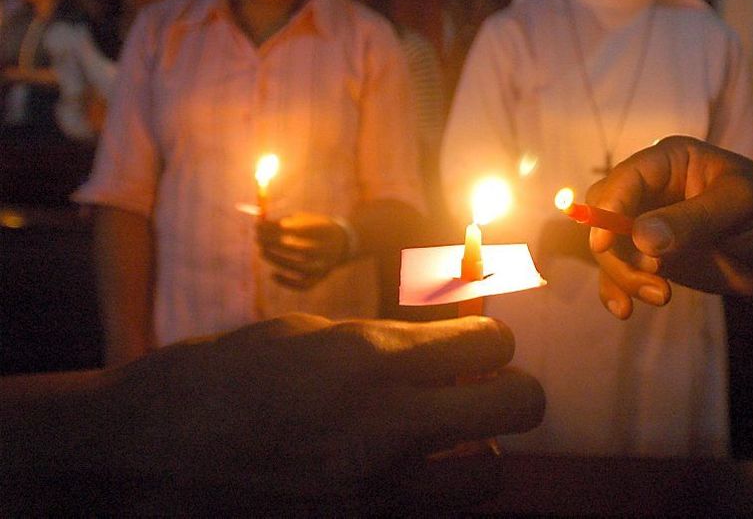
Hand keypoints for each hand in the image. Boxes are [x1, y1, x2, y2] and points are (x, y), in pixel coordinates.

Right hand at [97, 314, 543, 498]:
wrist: (148, 453)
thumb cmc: (222, 376)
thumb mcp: (311, 335)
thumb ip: (387, 344)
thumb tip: (445, 348)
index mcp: (373, 361)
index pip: (492, 342)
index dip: (491, 338)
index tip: (475, 343)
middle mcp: (389, 425)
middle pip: (520, 405)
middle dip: (511, 388)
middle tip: (480, 386)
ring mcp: (378, 489)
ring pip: (489, 476)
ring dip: (478, 451)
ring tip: (443, 438)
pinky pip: (432, 513)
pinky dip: (430, 491)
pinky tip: (400, 473)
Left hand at [257, 211, 350, 289]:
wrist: (342, 244)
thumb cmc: (317, 228)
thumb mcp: (305, 219)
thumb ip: (285, 221)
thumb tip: (259, 224)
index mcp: (321, 231)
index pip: (294, 229)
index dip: (273, 228)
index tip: (258, 225)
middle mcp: (324, 249)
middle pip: (296, 248)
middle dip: (272, 242)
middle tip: (257, 237)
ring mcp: (322, 265)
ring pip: (298, 266)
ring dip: (277, 259)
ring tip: (262, 251)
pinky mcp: (318, 278)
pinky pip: (302, 285)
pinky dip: (287, 282)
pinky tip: (273, 274)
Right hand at [587, 136, 752, 318]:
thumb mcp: (739, 206)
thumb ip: (693, 219)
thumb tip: (640, 238)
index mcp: (669, 162)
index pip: (623, 180)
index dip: (608, 209)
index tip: (605, 243)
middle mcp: (651, 190)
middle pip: (604, 216)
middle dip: (614, 249)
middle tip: (652, 274)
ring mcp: (648, 226)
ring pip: (609, 249)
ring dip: (623, 276)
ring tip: (661, 295)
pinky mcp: (651, 258)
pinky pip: (619, 273)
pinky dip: (616, 290)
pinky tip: (626, 310)